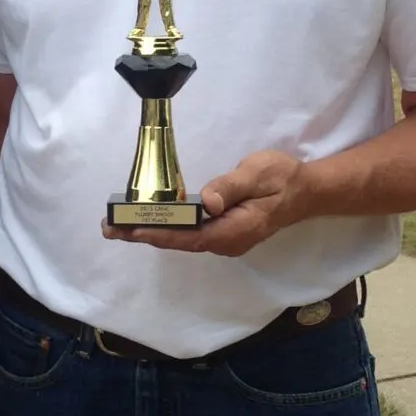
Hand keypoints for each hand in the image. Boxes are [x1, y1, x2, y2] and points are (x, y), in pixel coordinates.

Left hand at [104, 150, 312, 257]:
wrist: (307, 191)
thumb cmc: (282, 178)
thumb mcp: (258, 173)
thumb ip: (231, 187)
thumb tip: (207, 201)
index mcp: (233, 230)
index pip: (188, 237)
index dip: (157, 234)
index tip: (129, 231)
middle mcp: (226, 241)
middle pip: (179, 242)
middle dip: (143, 235)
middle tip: (109, 228)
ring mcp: (226, 239)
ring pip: (183, 240)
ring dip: (151, 233)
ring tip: (119, 226)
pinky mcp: (225, 232)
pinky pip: (191, 234)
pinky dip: (167, 229)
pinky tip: (149, 223)